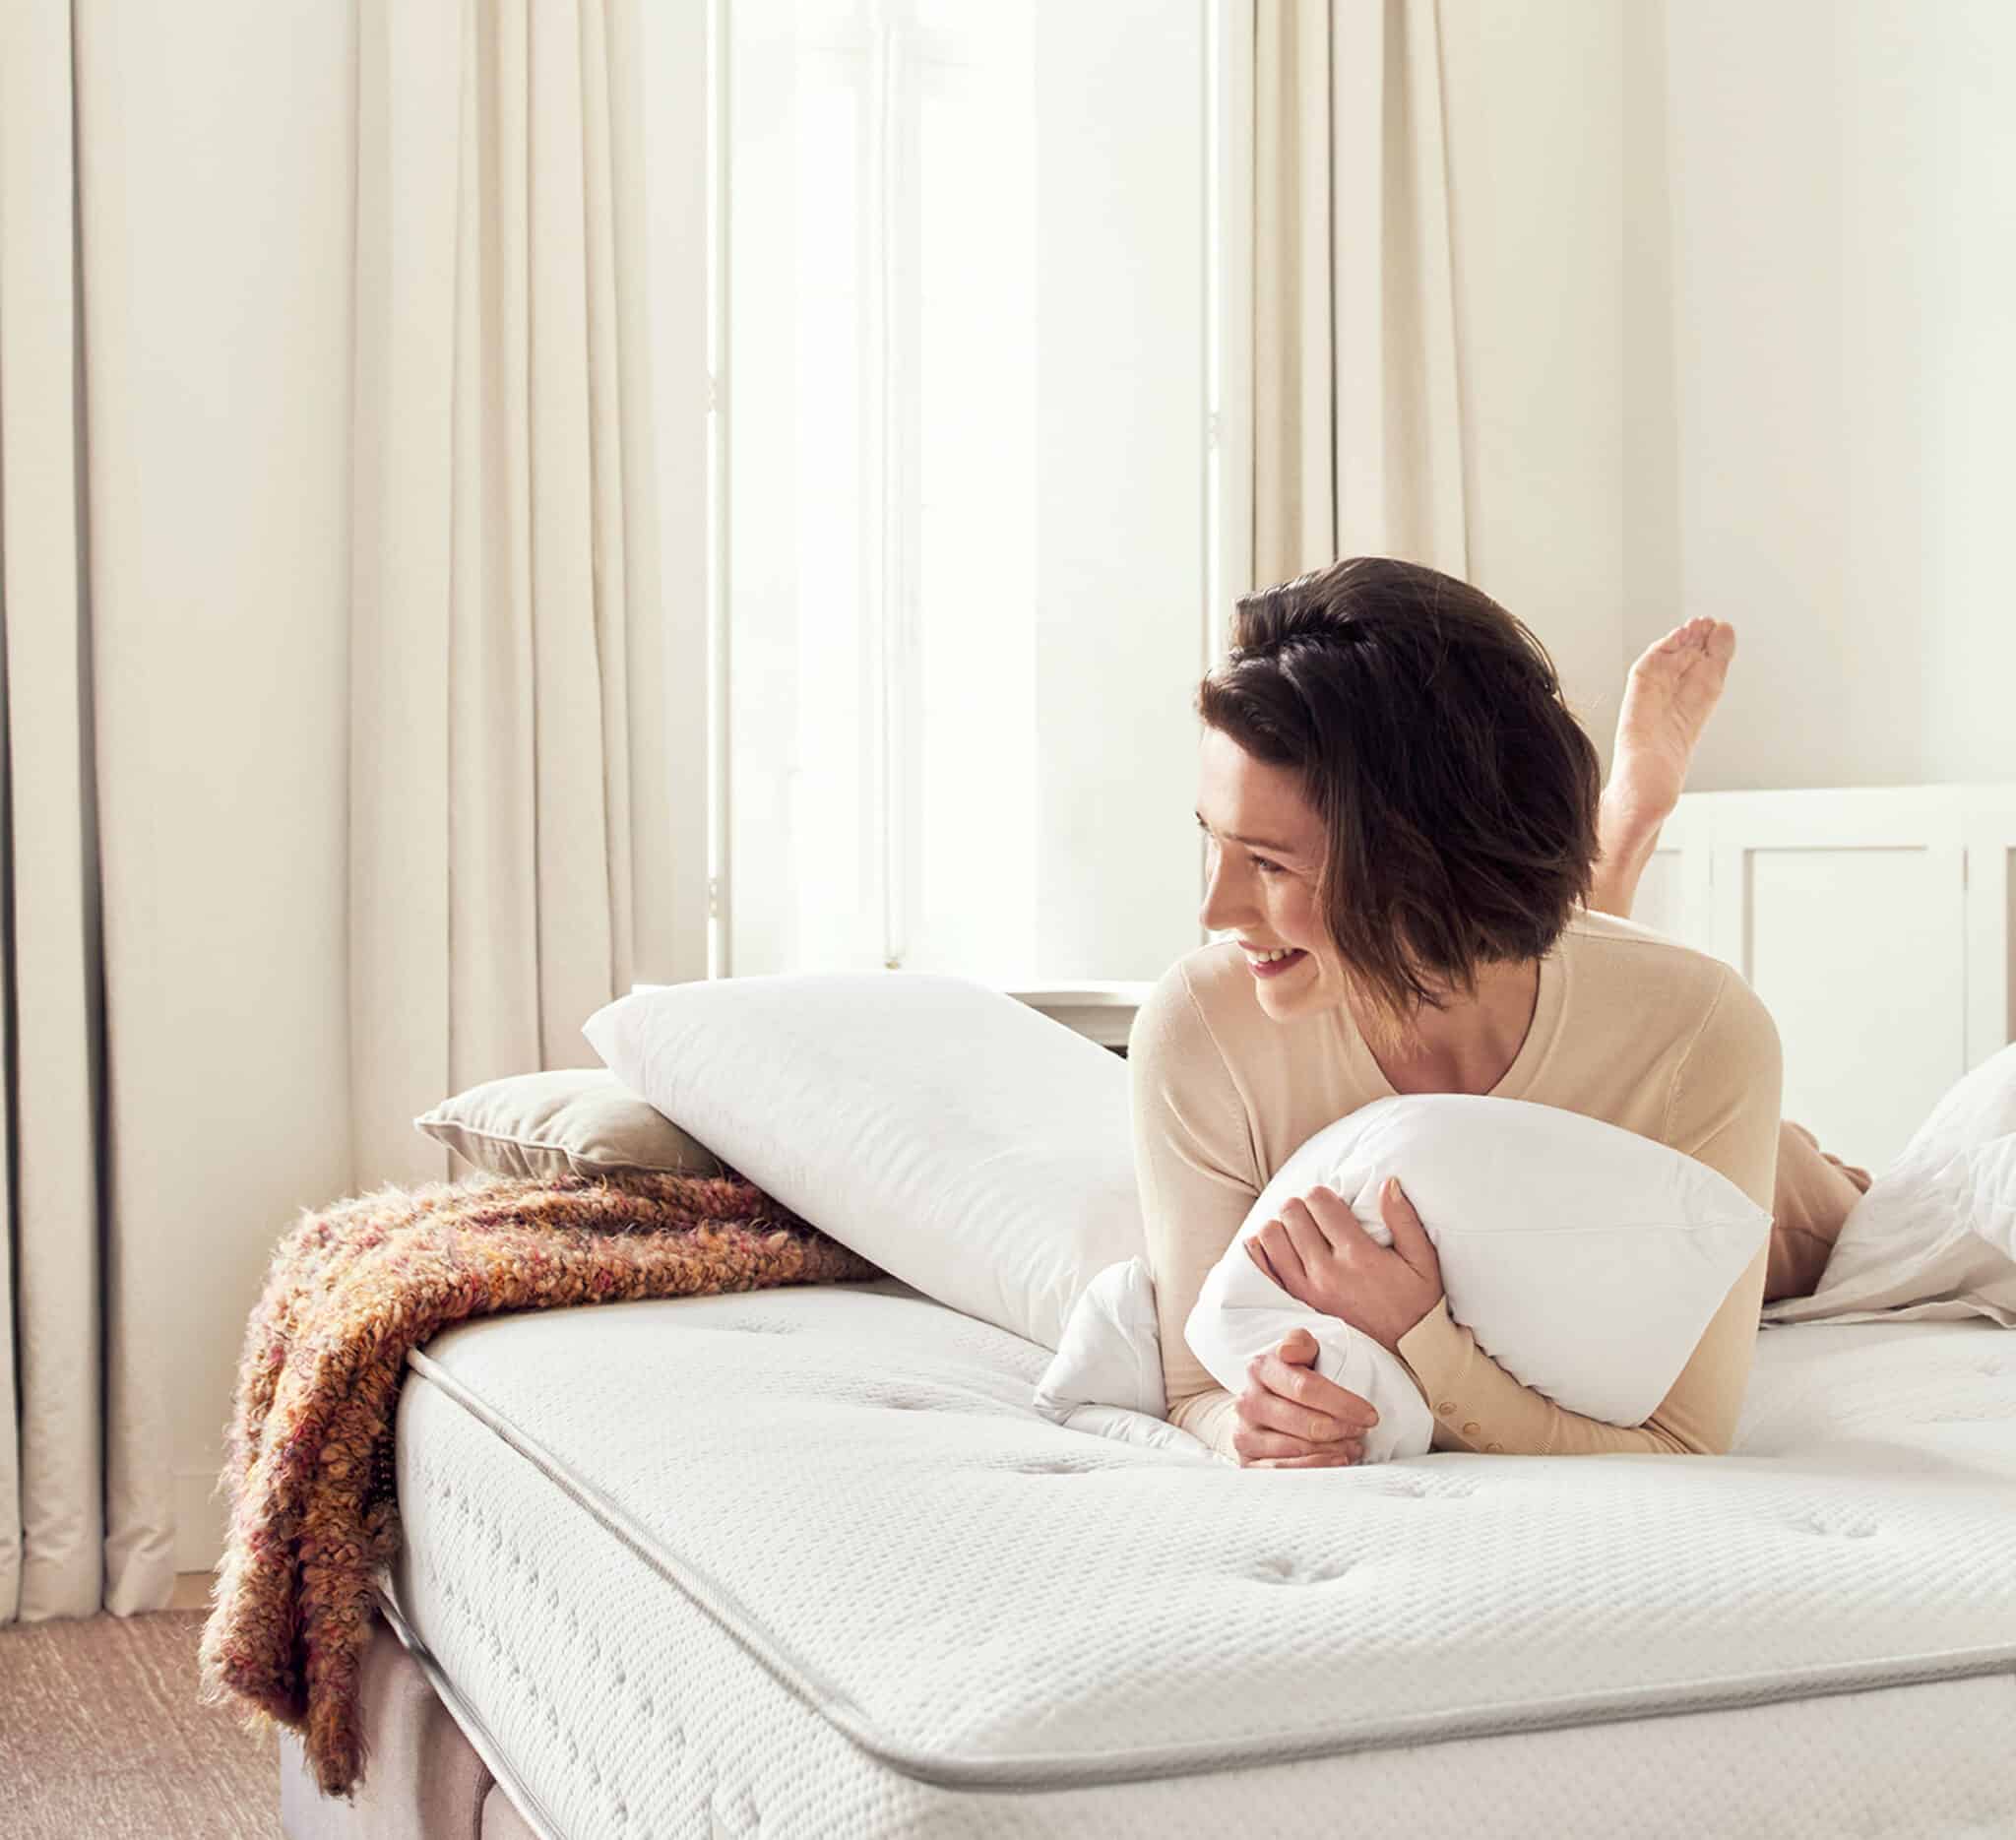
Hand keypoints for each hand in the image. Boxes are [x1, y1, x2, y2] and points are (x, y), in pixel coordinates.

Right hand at [1232, 1328, 1380, 1467]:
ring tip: (1354, 1446)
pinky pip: (1282, 1472)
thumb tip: (1289, 1351)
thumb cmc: (1291, 1379)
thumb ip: (1300, 1343)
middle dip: (1341, 1429)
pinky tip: (1336, 1461)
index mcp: (1260, 1369)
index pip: (1306, 1388)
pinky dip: (1314, 1469)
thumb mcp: (1301, 1353)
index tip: (1370, 1415)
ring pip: (1295, 1449)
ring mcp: (1244, 1434)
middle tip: (1362, 1432)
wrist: (1261, 1407)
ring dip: (1332, 1450)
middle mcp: (1247, 1402)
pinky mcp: (1247, 1463)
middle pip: (1303, 1422)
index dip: (1342, 1403)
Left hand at [1245, 1176, 1443, 1354]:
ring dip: (1282, 1227)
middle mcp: (1326, 1272)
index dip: (1324, 1195)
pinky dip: (1263, 1254)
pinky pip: (1263, 1271)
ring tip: (1299, 1233)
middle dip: (1302, 1207)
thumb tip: (1388, 1183)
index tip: (1332, 1205)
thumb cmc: (1418, 1303)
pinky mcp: (1297, 1305)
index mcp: (1357, 1255)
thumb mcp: (1424, 1261)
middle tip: (1315, 1218)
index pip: (1319, 1202)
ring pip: (1270, 1237)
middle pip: (1291, 1214)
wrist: (1409, 1352)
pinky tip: (1279, 1249)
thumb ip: (1405, 1220)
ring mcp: (1307, 1290)